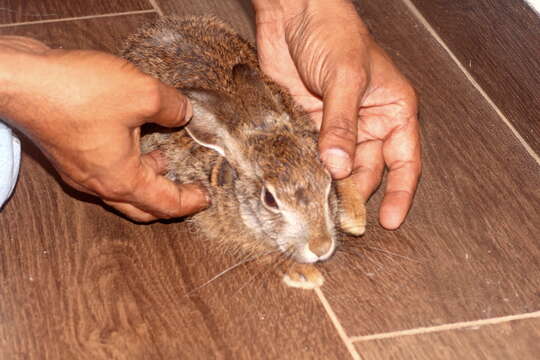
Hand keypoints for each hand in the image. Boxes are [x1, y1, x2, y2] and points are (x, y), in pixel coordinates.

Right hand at [0, 37, 208, 221]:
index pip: (166, 204)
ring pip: (122, 189)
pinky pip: (105, 170)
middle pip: (142, 207)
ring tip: (164, 159)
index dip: (190, 201)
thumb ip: (172, 106)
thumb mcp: (141, 93)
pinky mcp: (69, 153)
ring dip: (146, 179)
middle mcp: (99, 183)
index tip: (206, 196)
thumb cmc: (75, 92)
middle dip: (169, 200)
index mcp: (122, 180)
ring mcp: (81, 171)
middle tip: (188, 190)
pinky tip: (134, 138)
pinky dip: (126, 164)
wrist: (20, 79)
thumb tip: (184, 112)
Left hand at [253, 0, 420, 228]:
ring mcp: (336, 127)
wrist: (292, 14)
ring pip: (338, 168)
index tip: (390, 220)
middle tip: (342, 218)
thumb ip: (341, 124)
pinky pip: (311, 156)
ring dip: (329, 186)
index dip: (401, 193)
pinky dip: (308, 171)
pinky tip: (300, 185)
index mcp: (392, 110)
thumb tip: (339, 168)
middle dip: (356, 194)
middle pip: (368, 170)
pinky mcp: (309, 125)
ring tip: (319, 206)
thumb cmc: (332, 32)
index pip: (404, 160)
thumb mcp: (344, 78)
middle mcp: (367, 122)